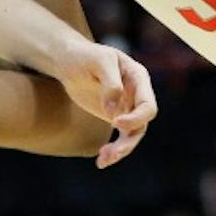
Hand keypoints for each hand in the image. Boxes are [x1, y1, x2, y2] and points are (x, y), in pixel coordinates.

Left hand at [52, 41, 156, 168]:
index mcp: (138, 78)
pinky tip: (101, 160)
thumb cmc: (84, 55)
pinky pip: (120, 137)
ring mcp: (127, 107)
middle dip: (129, 141)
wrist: (68, 60)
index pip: (147, 104)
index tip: (115, 123)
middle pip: (142, 124)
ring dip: (120, 150)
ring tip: (104, 159)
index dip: (136, 118)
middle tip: (112, 152)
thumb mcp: (97, 61)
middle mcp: (136, 95)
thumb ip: (110, 82)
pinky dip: (112, 149)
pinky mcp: (115, 116)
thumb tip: (113, 111)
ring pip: (132, 135)